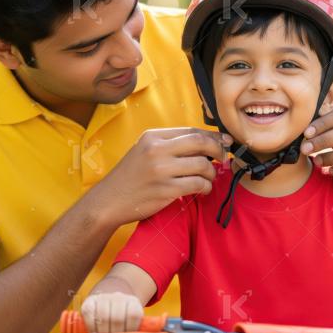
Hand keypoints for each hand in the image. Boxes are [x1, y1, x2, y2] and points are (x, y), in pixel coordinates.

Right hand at [81, 292, 143, 332]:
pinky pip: (89, 314)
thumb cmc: (122, 320)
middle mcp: (119, 297)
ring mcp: (104, 297)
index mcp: (133, 302)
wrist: (108, 304)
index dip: (130, 330)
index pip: (133, 315)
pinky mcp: (90, 300)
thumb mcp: (132, 326)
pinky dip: (91, 327)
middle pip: (118, 318)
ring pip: (103, 317)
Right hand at [88, 127, 231, 227]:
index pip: (192, 131)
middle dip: (218, 150)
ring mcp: (161, 170)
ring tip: (209, 178)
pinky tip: (203, 190)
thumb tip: (208, 142)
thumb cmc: (131, 177)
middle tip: (224, 159)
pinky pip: (198, 184)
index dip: (212, 136)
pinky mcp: (165, 190)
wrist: (108, 200)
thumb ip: (171, 145)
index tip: (224, 142)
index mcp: (153, 136)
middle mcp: (157, 149)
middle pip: (201, 143)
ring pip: (202, 165)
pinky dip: (206, 187)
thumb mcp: (145, 151)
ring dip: (212, 173)